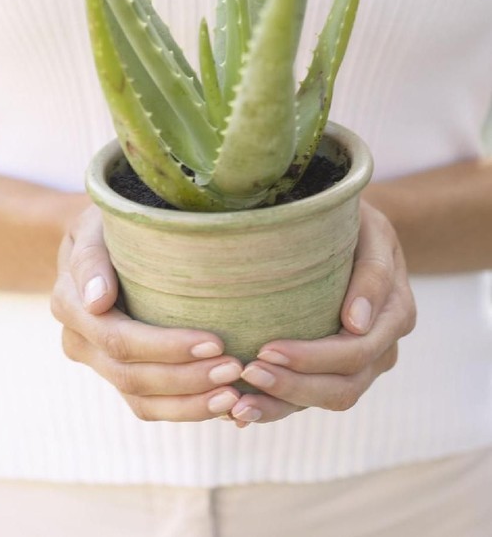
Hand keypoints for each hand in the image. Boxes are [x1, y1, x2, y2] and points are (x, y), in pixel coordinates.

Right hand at [51, 205, 245, 420]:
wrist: (103, 239)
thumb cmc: (107, 224)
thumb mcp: (95, 224)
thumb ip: (91, 258)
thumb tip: (97, 300)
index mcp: (70, 304)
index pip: (119, 338)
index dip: (167, 347)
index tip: (215, 341)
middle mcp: (78, 341)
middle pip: (131, 375)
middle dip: (186, 377)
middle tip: (235, 367)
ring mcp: (97, 363)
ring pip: (140, 399)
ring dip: (189, 401)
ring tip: (233, 394)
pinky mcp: (119, 375)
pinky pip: (147, 406)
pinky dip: (184, 410)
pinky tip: (221, 404)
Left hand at [229, 200, 416, 426]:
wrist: (354, 227)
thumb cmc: (358, 222)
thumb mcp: (372, 230)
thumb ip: (372, 273)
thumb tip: (358, 322)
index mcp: (394, 314)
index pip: (355, 351)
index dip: (312, 357)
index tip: (267, 348)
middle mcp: (381, 347)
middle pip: (343, 386)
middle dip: (293, 385)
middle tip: (248, 373)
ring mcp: (360, 364)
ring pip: (326, 399)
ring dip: (282, 405)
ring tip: (239, 405)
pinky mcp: (334, 369)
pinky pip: (310, 398)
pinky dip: (278, 407)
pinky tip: (242, 411)